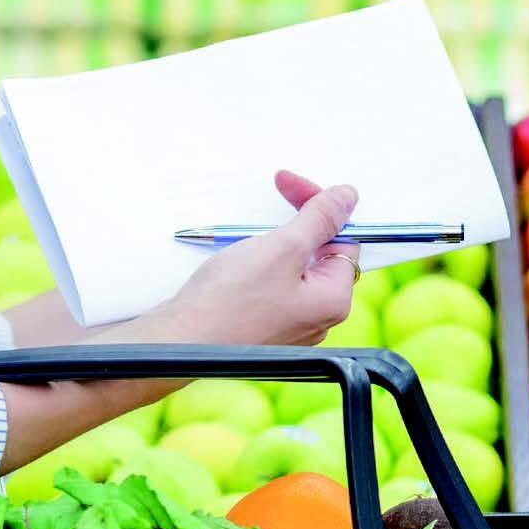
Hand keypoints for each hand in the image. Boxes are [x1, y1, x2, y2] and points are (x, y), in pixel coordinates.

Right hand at [163, 171, 358, 346]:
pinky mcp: (261, 324)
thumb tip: (347, 197)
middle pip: (319, 253)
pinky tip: (238, 261)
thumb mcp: (283, 248)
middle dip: (296, 223)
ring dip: (274, 243)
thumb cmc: (229, 303)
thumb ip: (320, 219)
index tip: (291, 187)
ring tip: (247, 239)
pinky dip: (258, 264)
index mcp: (332, 300)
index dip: (319, 207)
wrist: (180, 341)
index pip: (343, 239)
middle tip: (272, 201)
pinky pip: (270, 284)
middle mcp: (316, 317)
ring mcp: (288, 324)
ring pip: (292, 267)